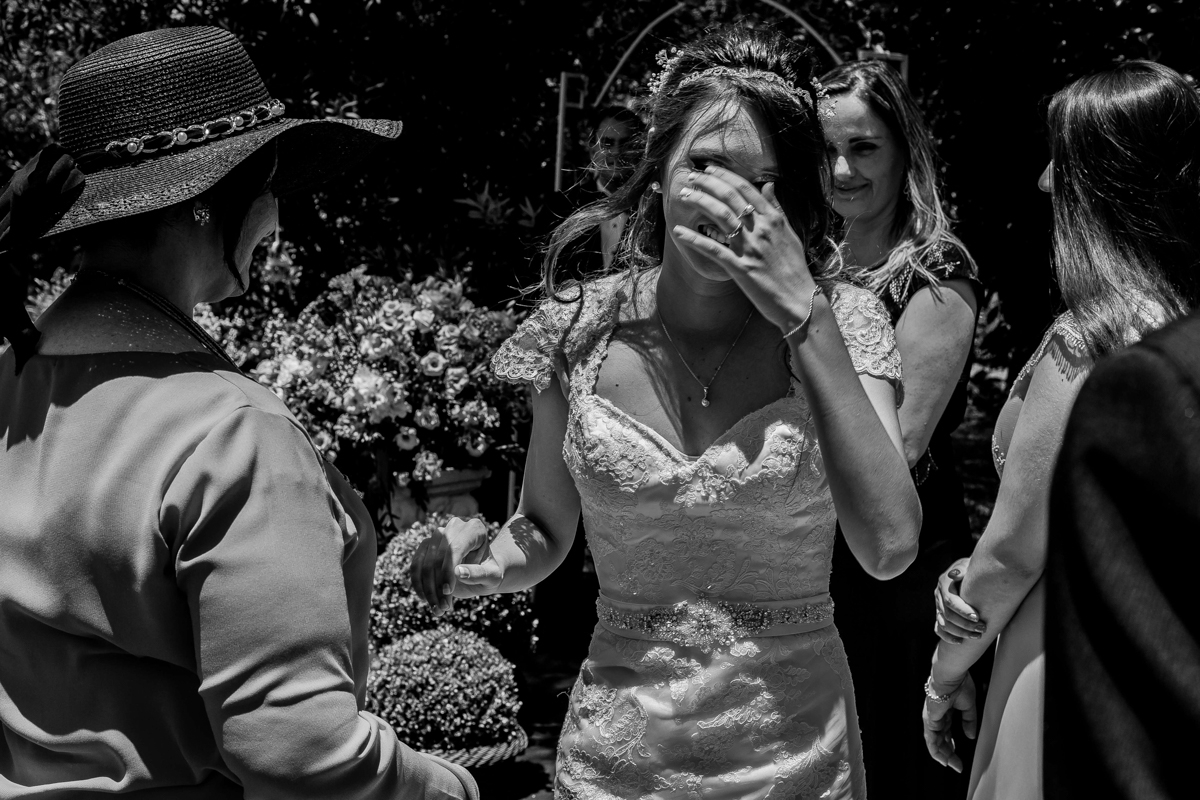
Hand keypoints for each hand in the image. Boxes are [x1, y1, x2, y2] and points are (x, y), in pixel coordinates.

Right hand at [409, 517, 504, 614]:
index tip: (447, 592)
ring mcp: (438, 535)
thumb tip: (458, 572)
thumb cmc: (491, 573)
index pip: (455, 548)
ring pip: (424, 562)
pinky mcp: (426, 546)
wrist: (483, 574)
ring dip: (427, 588)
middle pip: (438, 555)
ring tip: (438, 609)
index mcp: (474, 529)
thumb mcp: (493, 577)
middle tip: (444, 607)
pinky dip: (419, 585)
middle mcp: (454, 527)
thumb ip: (479, 574)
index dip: (448, 570)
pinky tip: (427, 601)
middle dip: (437, 584)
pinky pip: (416, 565)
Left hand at [673, 165, 816, 331]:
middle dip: (708, 183)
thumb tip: (768, 185)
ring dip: (699, 202)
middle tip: (691, 178)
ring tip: (684, 195)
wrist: (799, 301)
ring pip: (721, 216)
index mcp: (774, 220)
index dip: (725, 176)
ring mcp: (751, 248)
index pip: (746, 189)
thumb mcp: (790, 234)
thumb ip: (777, 209)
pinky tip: (679, 231)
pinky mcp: (741, 268)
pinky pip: (714, 249)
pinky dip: (694, 239)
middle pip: (731, 197)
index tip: (709, 170)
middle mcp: (762, 230)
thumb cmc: (795, 270)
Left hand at [922, 672, 977, 772]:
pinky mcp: (930, 720)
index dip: (953, 745)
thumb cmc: (959, 685)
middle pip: (941, 740)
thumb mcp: (968, 707)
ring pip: (935, 742)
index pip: (947, 733)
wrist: (950, 678)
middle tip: (957, 765)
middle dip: (949, 753)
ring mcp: (932, 719)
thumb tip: (971, 735)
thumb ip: (969, 721)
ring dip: (943, 755)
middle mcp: (938, 717)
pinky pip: (931, 739)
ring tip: (952, 765)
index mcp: (946, 711)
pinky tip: (942, 759)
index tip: (959, 757)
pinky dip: (936, 750)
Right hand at [934, 557, 984, 642]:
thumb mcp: (968, 564)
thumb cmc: (973, 569)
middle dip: (965, 624)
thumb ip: (962, 568)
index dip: (962, 611)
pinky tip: (960, 642)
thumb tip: (954, 575)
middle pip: (948, 615)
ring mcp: (938, 606)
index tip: (977, 617)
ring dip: (960, 632)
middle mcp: (939, 595)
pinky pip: (939, 629)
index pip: (950, 601)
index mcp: (944, 583)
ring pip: (944, 624)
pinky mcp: (940, 614)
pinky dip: (948, 637)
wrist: (970, 572)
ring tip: (977, 636)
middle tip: (983, 628)